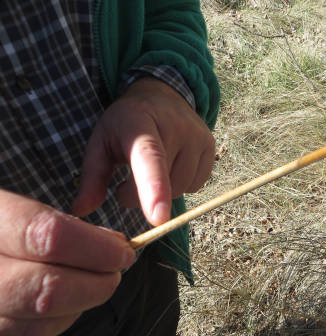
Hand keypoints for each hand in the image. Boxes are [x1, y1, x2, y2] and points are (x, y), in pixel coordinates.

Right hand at [0, 189, 134, 335]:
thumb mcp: (4, 209)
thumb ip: (51, 223)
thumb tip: (110, 244)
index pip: (48, 236)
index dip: (96, 247)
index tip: (123, 251)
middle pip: (47, 290)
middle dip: (96, 283)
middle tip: (114, 271)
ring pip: (36, 327)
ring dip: (76, 307)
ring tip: (84, 285)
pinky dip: (50, 328)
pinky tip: (53, 307)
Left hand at [72, 78, 215, 225]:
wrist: (160, 94)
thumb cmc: (125, 123)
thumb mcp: (101, 142)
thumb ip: (91, 177)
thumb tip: (81, 210)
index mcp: (139, 122)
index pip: (150, 158)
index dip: (154, 189)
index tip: (158, 218)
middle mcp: (175, 126)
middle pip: (165, 185)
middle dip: (142, 195)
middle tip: (128, 179)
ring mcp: (198, 136)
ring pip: (182, 189)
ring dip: (163, 192)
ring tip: (150, 170)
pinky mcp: (211, 146)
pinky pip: (197, 184)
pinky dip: (182, 184)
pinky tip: (171, 167)